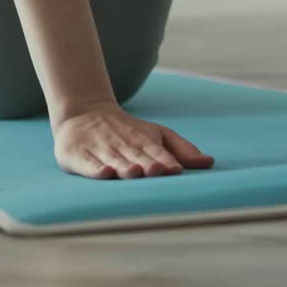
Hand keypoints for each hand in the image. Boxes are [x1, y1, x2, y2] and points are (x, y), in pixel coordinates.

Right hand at [53, 101, 214, 178]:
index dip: (165, 160)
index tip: (174, 169)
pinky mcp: (76, 154)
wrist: (82, 113)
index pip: (156, 151)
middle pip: (136, 156)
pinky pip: (87, 163)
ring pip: (114, 159)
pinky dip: (95, 168)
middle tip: (157, 171)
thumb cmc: (126, 132)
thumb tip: (210, 162)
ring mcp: (99, 148)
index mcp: (143, 140)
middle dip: (146, 164)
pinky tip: (105, 174)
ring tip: (135, 172)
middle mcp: (121, 144)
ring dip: (124, 166)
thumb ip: (181, 149)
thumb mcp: (155, 134)